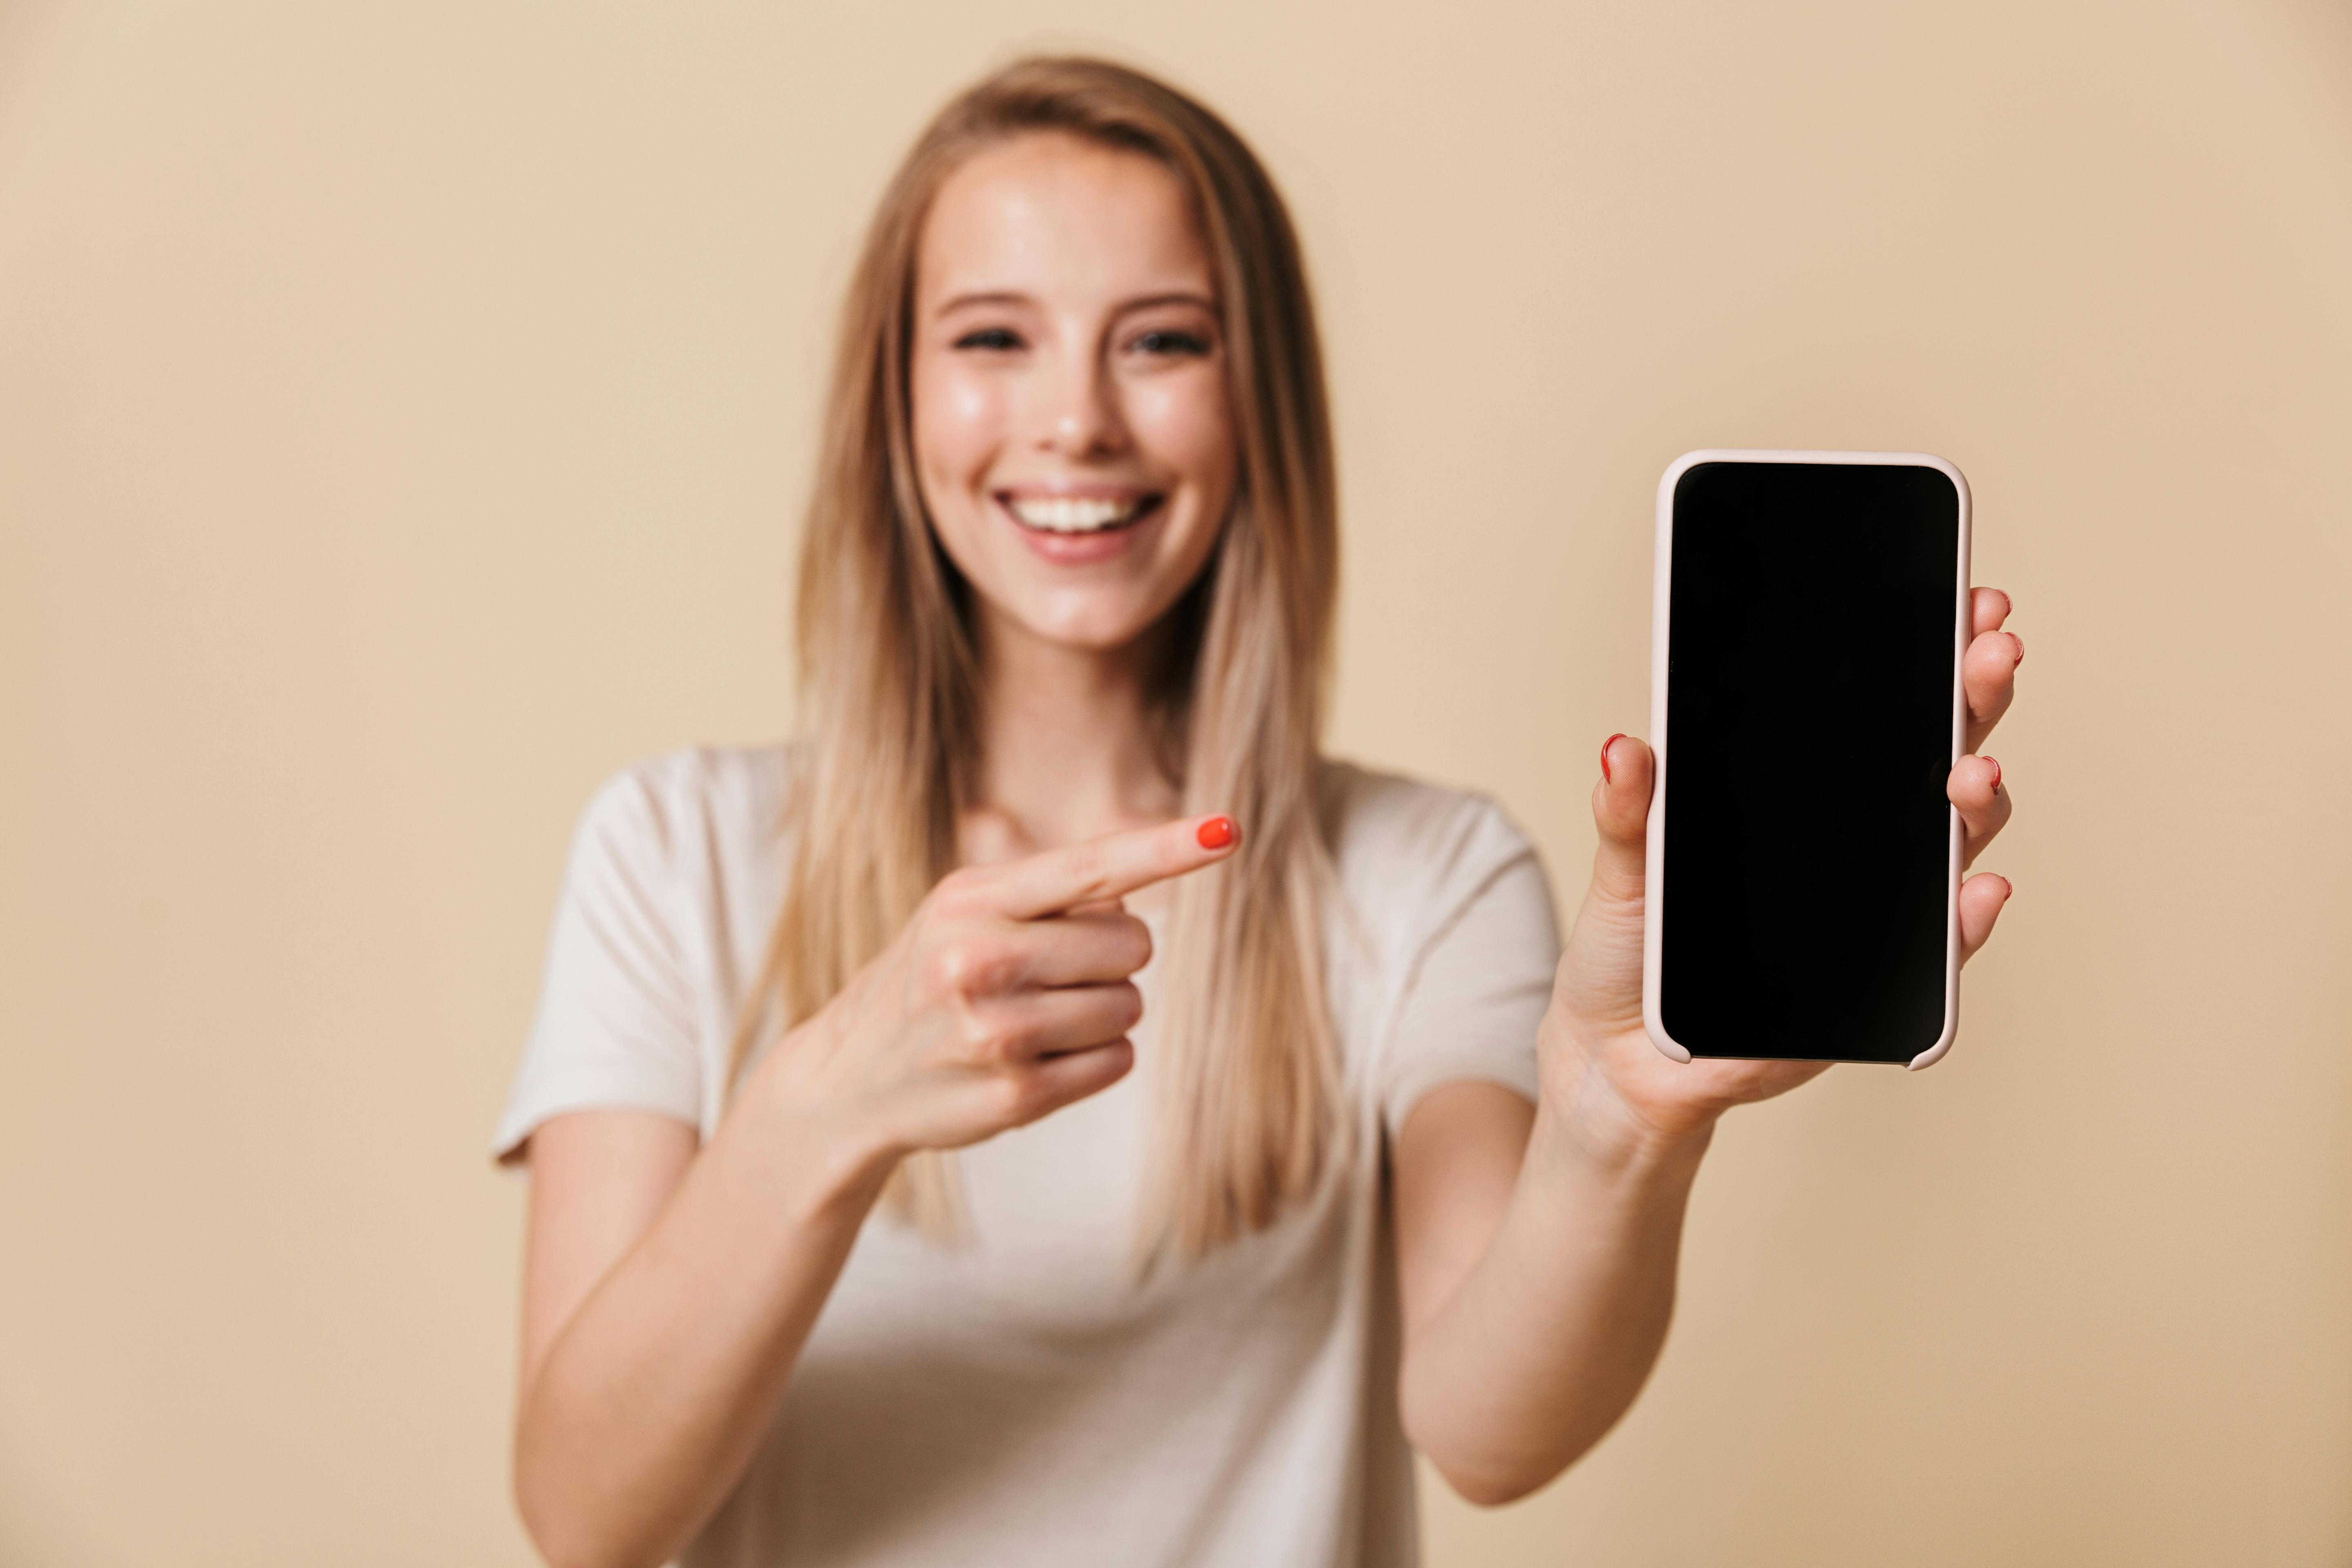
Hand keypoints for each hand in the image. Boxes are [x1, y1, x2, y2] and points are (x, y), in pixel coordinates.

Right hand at [746, 814, 1241, 1161]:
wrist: (851, 1078)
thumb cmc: (931, 978)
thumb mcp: (965, 913)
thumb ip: (1050, 896)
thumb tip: (1138, 897)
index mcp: (971, 899)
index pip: (1091, 865)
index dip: (1165, 848)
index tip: (1227, 829)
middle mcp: (979, 959)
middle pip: (1132, 944)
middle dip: (1110, 959)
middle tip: (1049, 974)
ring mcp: (997, 1032)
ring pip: (1130, 1005)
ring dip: (1104, 1011)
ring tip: (1035, 1018)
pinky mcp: (1018, 1094)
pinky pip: (1117, 1060)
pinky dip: (1095, 1058)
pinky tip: (1038, 1058)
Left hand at [1538, 588, 2023, 1165]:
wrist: (1617, 1062)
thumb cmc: (1634, 955)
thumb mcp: (1622, 870)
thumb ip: (1630, 811)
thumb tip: (1625, 746)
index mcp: (1803, 806)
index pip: (1882, 718)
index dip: (1932, 661)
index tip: (1970, 605)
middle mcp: (1853, 854)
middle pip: (1934, 764)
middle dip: (1972, 705)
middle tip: (1990, 657)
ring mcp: (1871, 920)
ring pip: (1950, 851)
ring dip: (1974, 806)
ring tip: (1973, 772)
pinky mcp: (1870, 994)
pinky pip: (1935, 956)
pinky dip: (1964, 922)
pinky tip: (1979, 889)